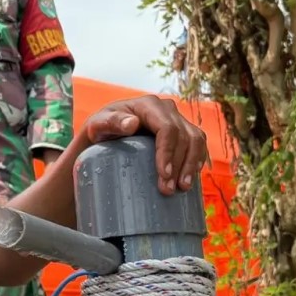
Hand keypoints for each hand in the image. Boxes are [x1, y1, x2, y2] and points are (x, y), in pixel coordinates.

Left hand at [80, 95, 207, 194]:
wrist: (106, 134)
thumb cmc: (100, 130)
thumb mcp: (97, 125)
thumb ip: (110, 122)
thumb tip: (132, 123)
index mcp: (148, 105)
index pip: (167, 128)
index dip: (169, 151)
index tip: (164, 174)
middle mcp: (166, 109)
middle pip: (184, 136)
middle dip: (180, 164)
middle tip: (168, 190)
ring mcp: (177, 119)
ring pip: (196, 140)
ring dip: (192, 164)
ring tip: (183, 187)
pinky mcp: (182, 132)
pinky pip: (197, 145)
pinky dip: (196, 161)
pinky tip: (189, 178)